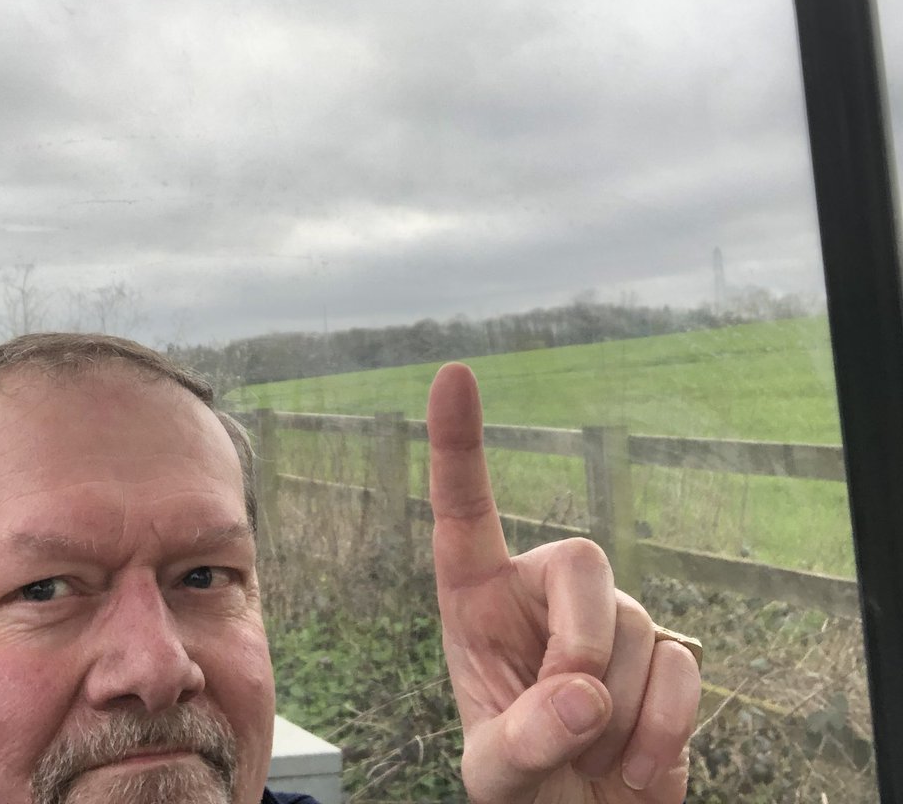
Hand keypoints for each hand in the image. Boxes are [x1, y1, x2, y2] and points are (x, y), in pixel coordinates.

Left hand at [427, 363, 700, 803]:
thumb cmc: (524, 784)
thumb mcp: (495, 773)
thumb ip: (522, 737)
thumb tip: (582, 694)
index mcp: (477, 596)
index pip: (464, 508)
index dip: (457, 441)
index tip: (451, 373)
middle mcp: (542, 591)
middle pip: (582, 560)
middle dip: (580, 644)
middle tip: (568, 715)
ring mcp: (608, 620)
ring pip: (637, 627)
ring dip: (617, 711)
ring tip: (592, 751)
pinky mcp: (665, 657)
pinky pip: (683, 670)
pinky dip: (662, 731)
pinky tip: (635, 761)